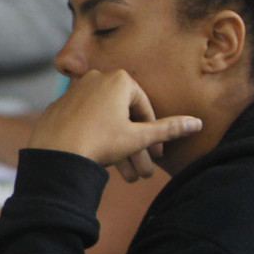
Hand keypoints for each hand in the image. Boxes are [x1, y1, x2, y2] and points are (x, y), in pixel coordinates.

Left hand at [27, 70, 202, 182]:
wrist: (55, 153)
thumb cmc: (100, 142)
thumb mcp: (139, 138)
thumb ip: (169, 129)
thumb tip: (197, 123)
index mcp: (118, 79)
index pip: (144, 108)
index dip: (152, 134)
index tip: (154, 155)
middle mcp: (95, 78)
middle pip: (123, 116)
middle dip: (134, 147)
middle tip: (142, 171)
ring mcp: (74, 90)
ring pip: (104, 121)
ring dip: (117, 148)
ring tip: (124, 176)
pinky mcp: (58, 105)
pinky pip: (83, 121)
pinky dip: (94, 138)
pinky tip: (98, 160)